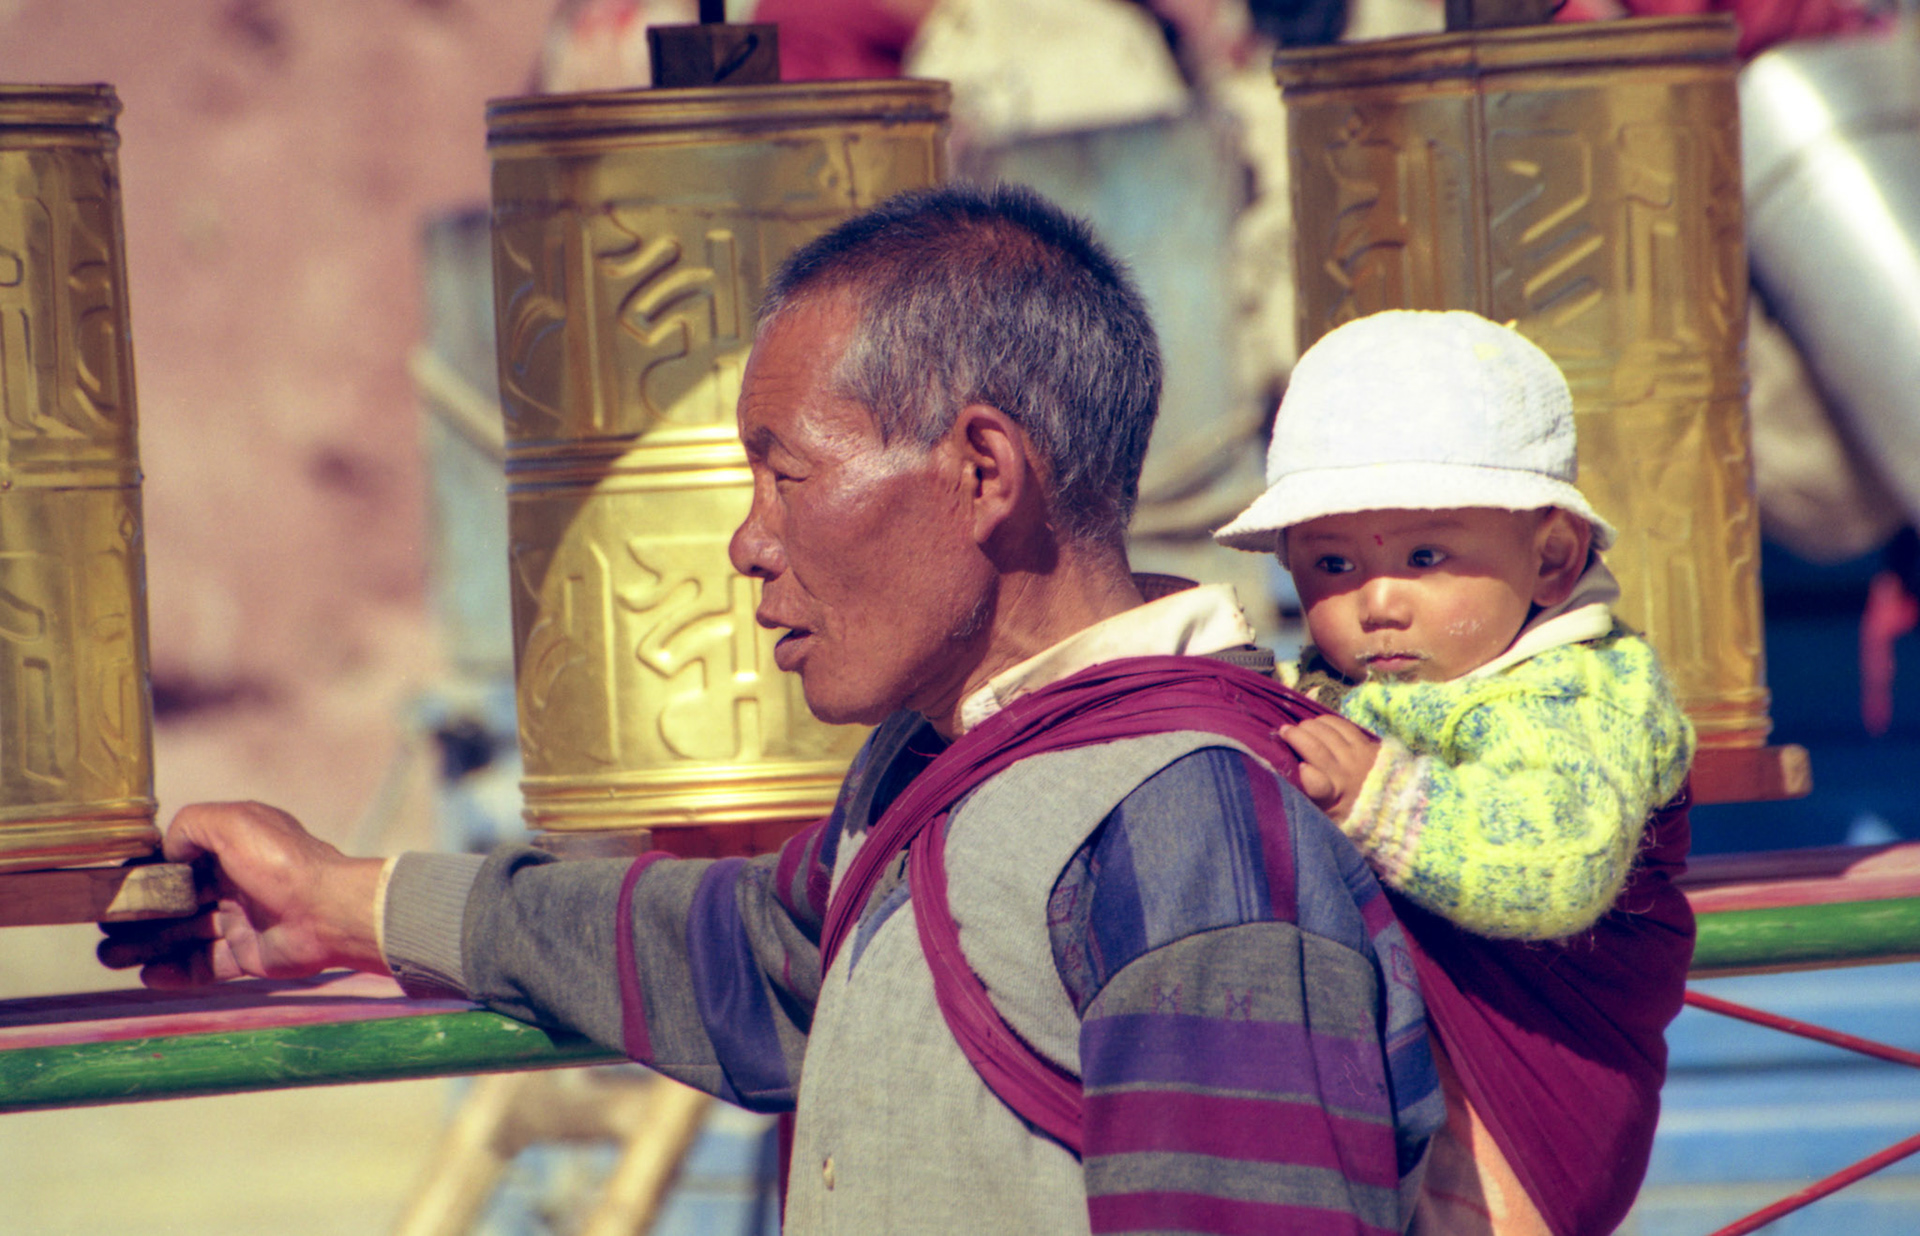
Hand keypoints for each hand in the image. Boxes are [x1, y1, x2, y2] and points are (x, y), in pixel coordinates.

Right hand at [97, 801, 387, 988]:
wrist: (328, 912)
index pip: (181, 863)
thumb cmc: (282, 863)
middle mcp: (238, 884)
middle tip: (106, 930)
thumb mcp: (234, 822)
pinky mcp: (250, 955)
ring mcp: (243, 921)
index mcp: (235, 849)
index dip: (148, 878)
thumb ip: (193, 824)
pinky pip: (206, 965)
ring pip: (186, 936)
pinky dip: (176, 971)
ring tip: (110, 956)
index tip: (116, 891)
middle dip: (140, 917)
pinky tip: (148, 975)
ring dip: (146, 946)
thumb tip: (167, 847)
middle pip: (178, 903)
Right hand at [1277, 715, 1380, 822]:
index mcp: (1335, 796)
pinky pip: (1343, 725)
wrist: (1393, 805)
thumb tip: (1301, 769)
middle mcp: (1346, 774)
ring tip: (1299, 727)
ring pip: (1327, 731)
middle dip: (1295, 735)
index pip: (1314, 783)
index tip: (1299, 766)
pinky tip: (1318, 724)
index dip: (1303, 772)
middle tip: (1283, 731)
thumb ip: (1313, 796)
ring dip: (1309, 725)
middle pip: (1315, 748)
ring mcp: (1359, 756)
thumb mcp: (1331, 816)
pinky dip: (1326, 721)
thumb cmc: (1352, 811)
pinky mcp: (1369, 745)